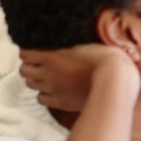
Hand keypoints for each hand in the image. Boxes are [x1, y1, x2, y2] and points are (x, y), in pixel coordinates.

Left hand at [19, 44, 138, 110]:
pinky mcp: (61, 102)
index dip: (28, 53)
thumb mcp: (90, 43)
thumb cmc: (108, 58)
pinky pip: (42, 99)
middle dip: (29, 67)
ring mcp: (54, 89)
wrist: (116, 81)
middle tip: (39, 65)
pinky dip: (45, 94)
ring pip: (31, 85)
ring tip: (46, 77)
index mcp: (54, 56)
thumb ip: (74, 43)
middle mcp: (49, 73)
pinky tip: (54, 90)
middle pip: (24, 71)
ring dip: (36, 80)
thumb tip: (70, 38)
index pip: (25, 54)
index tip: (34, 53)